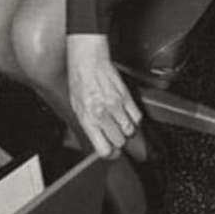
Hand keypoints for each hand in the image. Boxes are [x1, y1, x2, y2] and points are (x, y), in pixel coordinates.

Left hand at [66, 34, 141, 158]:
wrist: (88, 59)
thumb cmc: (79, 80)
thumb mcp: (76, 105)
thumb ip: (88, 124)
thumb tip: (97, 139)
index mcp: (88, 118)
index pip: (104, 149)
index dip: (109, 154)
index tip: (111, 152)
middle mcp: (102, 114)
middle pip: (120, 141)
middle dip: (118, 140)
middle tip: (114, 133)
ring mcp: (116, 106)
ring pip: (131, 131)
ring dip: (127, 129)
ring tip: (119, 121)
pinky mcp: (127, 97)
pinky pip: (137, 117)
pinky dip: (134, 118)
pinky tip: (126, 112)